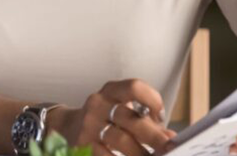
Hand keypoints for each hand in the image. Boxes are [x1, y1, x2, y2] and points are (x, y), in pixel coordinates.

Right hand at [47, 79, 177, 155]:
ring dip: (141, 152)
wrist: (67, 126)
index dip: (152, 100)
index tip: (161, 116)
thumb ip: (144, 119)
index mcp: (110, 91)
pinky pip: (106, 155)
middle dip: (153, 135)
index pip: (134, 87)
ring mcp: (88, 126)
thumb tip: (170, 137)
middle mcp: (98, 104)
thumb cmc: (104, 118)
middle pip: (130, 117)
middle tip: (169, 148)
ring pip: (120, 140)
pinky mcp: (82, 145)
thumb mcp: (120, 109)